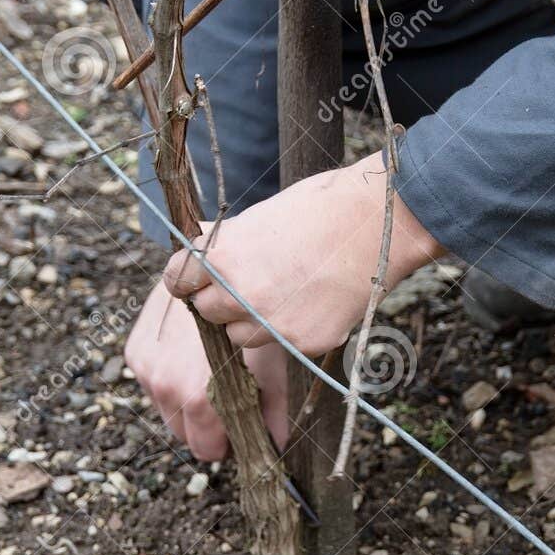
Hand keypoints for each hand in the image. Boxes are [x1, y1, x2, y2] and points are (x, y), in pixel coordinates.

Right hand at [125, 281, 290, 459]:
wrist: (214, 265)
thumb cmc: (252, 314)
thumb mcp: (271, 363)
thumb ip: (272, 408)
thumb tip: (276, 443)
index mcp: (199, 395)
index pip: (205, 449)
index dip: (225, 444)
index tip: (238, 433)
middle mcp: (165, 385)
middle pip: (184, 433)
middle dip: (206, 425)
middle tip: (229, 400)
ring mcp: (146, 368)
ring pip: (166, 410)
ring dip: (184, 402)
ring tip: (209, 372)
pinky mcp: (136, 351)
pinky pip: (150, 384)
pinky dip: (168, 378)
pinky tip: (190, 356)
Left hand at [162, 151, 442, 354]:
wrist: (377, 223)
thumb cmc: (319, 209)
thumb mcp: (257, 219)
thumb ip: (225, 248)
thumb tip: (197, 259)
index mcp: (222, 257)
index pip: (177, 281)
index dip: (189, 279)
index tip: (200, 278)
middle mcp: (240, 294)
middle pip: (207, 313)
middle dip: (223, 301)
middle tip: (253, 283)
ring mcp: (271, 322)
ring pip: (239, 337)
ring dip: (252, 322)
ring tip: (286, 292)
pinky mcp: (302, 341)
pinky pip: (279, 344)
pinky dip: (289, 329)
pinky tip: (312, 302)